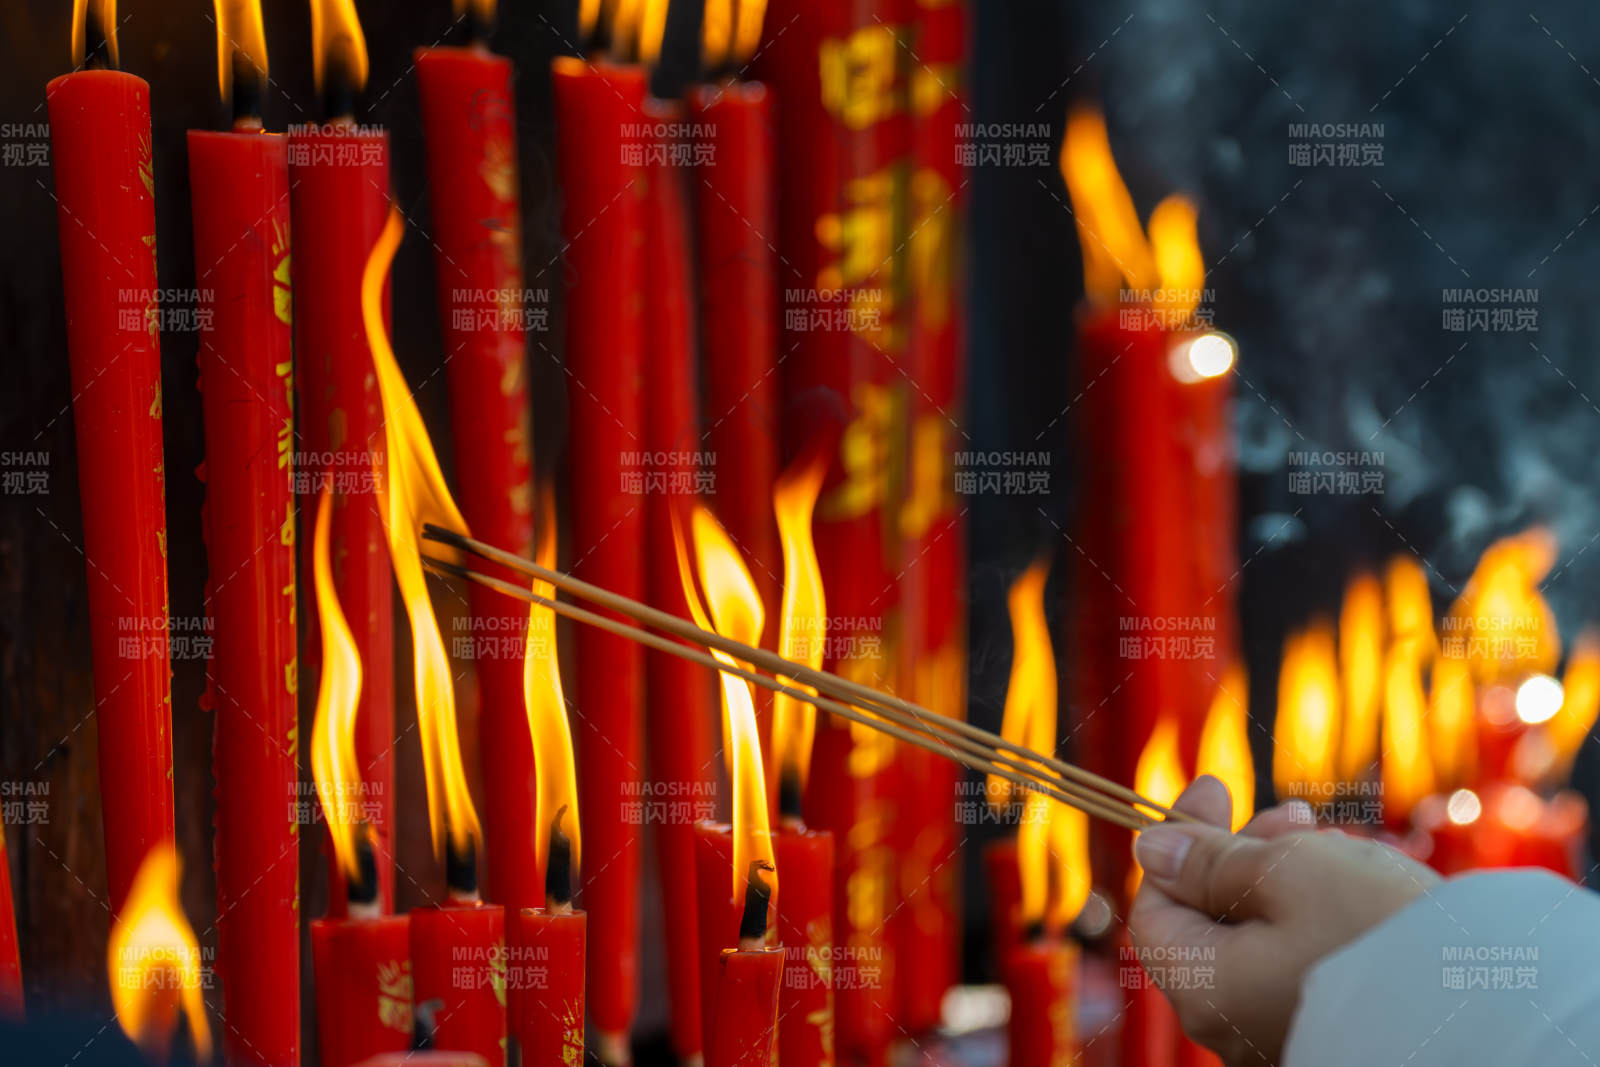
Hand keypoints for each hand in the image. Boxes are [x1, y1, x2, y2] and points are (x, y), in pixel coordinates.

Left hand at [1129, 776, 1439, 1065]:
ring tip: (1340, 850)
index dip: (1179, 839)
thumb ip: (1211, 860)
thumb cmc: (1376, 934)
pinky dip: (1322, 920)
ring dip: (1291, 880)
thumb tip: (1153, 848)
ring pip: (1264, 938)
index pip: (1155, 906)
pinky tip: (1363, 890)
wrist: (1489, 1012)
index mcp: (1203, 988)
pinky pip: (1306, 966)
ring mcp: (1280, 1033)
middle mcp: (1232, 1025)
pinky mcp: (1332, 1031)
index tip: (1216, 784)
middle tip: (1296, 816)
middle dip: (1245, 853)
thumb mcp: (1285, 870)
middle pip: (1211, 920)